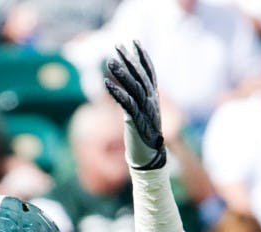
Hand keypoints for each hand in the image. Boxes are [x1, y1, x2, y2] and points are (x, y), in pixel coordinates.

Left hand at [104, 41, 165, 169]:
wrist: (150, 160)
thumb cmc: (143, 138)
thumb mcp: (142, 115)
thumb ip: (138, 100)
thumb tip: (132, 88)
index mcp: (154, 99)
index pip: (150, 73)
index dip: (143, 57)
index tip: (135, 42)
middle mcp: (152, 102)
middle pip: (141, 76)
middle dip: (130, 60)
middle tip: (118, 46)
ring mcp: (145, 111)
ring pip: (134, 87)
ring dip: (122, 73)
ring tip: (110, 61)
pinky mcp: (136, 122)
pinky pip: (126, 103)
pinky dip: (117, 92)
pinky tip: (106, 83)